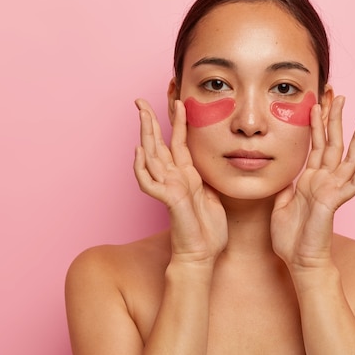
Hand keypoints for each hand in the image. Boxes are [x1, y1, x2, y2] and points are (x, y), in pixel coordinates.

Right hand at [134, 99, 227, 263]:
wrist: (203, 254)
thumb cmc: (208, 229)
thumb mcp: (214, 195)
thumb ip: (208, 178)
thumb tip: (215, 162)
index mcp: (186, 174)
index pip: (178, 142)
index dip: (177, 121)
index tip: (177, 101)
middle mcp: (174, 178)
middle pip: (158, 144)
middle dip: (151, 121)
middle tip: (141, 100)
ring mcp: (169, 188)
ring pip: (151, 157)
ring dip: (146, 135)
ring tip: (142, 115)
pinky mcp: (168, 201)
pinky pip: (149, 183)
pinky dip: (142, 168)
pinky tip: (139, 152)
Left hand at [271, 96, 354, 268]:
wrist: (298, 260)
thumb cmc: (291, 237)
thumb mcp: (282, 204)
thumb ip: (287, 186)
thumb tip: (288, 173)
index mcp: (309, 178)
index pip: (315, 144)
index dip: (317, 123)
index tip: (317, 102)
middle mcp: (323, 180)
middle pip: (332, 143)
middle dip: (335, 119)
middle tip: (338, 95)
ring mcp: (331, 190)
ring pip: (347, 159)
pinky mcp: (333, 202)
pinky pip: (352, 184)